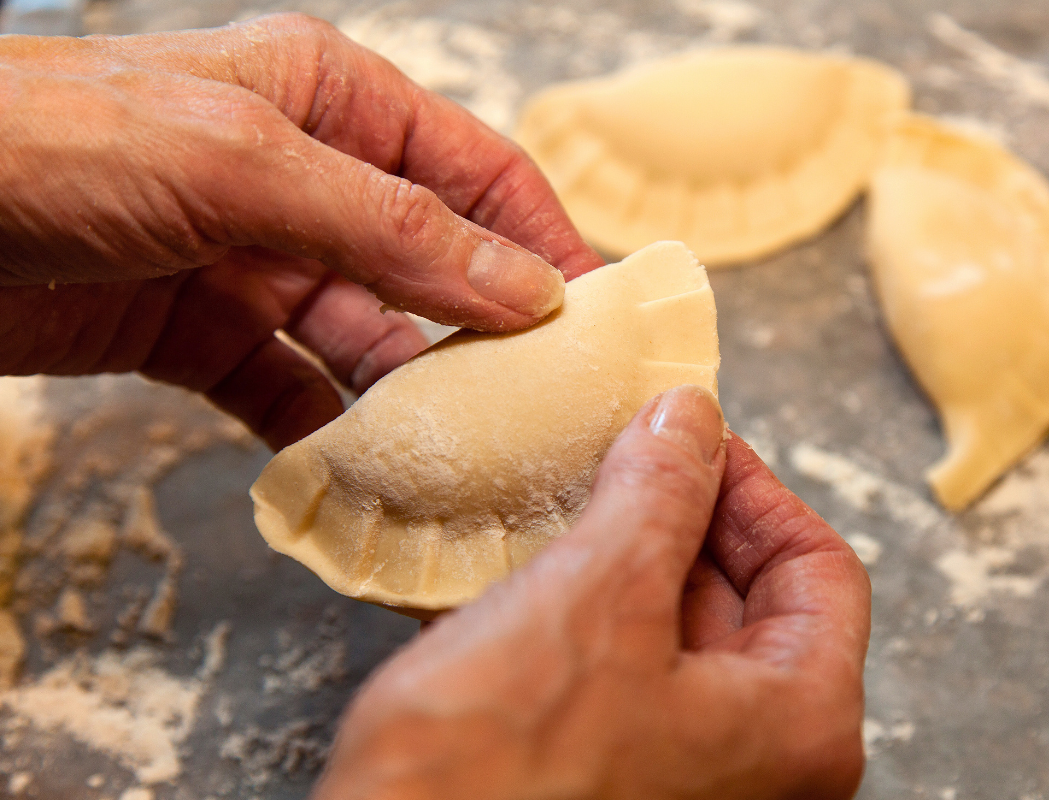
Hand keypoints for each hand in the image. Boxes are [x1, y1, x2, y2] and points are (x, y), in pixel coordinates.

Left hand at [0, 14, 602, 448]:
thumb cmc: (53, 142)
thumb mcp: (247, 166)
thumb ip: (393, 228)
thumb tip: (523, 284)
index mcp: (330, 101)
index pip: (473, 172)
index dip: (540, 238)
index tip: (593, 314)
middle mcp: (306, 180)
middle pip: (431, 263)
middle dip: (487, 330)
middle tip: (544, 399)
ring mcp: (259, 262)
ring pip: (369, 337)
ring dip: (412, 393)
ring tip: (465, 448)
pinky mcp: (207, 335)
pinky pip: (293, 390)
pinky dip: (329, 433)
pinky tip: (364, 470)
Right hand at [315, 386, 870, 799]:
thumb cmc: (503, 773)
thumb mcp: (598, 596)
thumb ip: (660, 494)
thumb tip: (691, 421)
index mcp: (797, 726)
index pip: (818, 570)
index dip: (753, 489)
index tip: (691, 440)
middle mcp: (757, 765)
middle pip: (747, 601)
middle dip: (679, 519)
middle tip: (620, 459)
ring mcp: (683, 778)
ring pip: (672, 636)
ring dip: (618, 562)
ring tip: (561, 506)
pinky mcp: (609, 782)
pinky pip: (614, 677)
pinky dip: (578, 616)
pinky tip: (520, 573)